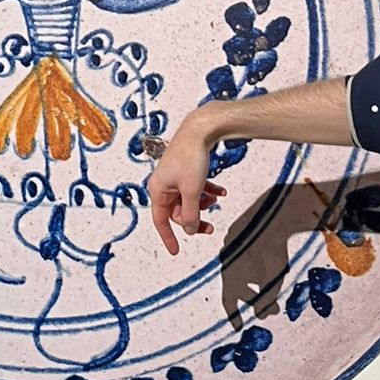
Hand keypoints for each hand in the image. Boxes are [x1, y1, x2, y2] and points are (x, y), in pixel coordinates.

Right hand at [148, 115, 227, 255]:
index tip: (176, 251)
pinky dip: (207, 190)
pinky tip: (220, 192)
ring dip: (202, 203)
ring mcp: (174, 176)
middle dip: (195, 217)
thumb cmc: (191, 156)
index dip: (169, 237)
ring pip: (188, 199)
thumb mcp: (192, 191)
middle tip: (210, 227)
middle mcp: (163, 184)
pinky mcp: (185, 168)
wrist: (200, 129)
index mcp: (158, 189)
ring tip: (216, 199)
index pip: (161, 220)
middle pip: (178, 211)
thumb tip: (190, 230)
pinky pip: (194, 187)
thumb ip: (191, 214)